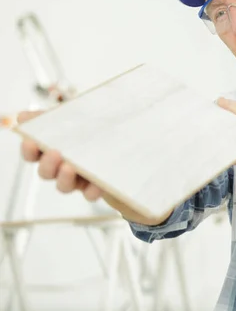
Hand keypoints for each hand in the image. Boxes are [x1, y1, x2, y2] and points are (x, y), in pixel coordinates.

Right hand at [16, 111, 174, 225]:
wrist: (137, 147)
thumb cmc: (102, 132)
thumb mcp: (82, 118)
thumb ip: (55, 117)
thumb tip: (23, 116)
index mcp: (58, 147)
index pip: (34, 152)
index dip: (29, 150)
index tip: (30, 142)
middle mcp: (66, 166)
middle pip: (46, 172)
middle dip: (47, 164)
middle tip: (55, 153)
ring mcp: (82, 179)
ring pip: (65, 186)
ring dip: (64, 179)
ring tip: (70, 167)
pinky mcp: (101, 187)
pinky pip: (92, 194)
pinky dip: (91, 191)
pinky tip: (96, 185)